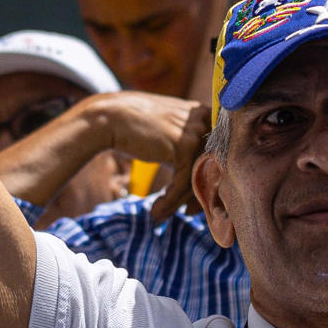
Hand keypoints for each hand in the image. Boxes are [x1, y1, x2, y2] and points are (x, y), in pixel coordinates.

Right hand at [83, 92, 207, 221]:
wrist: (112, 119)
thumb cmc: (136, 128)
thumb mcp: (169, 130)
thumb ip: (188, 145)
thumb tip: (201, 178)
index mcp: (205, 114)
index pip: (215, 154)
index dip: (205, 180)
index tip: (192, 201)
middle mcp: (204, 122)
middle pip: (209, 168)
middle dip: (198, 194)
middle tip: (187, 212)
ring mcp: (195, 134)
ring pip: (196, 179)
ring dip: (178, 202)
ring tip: (160, 213)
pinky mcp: (183, 148)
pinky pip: (183, 184)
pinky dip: (170, 201)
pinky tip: (156, 210)